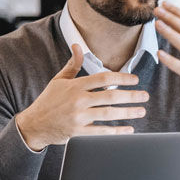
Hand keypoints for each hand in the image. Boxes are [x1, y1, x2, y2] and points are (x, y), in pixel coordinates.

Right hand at [14, 44, 150, 150]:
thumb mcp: (58, 80)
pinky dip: (117, 132)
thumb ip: (72, 64)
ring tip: (141, 111)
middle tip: (145, 96)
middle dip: (131, 96)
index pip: (104, 78)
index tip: (135, 79)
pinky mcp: (78, 133)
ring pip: (109, 114)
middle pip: (111, 96)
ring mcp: (78, 117)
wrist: (34, 125)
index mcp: (75, 86)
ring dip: (128, 112)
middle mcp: (78, 100)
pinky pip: (102, 132)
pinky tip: (129, 130)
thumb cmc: (48, 101)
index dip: (122, 77)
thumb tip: (78, 46)